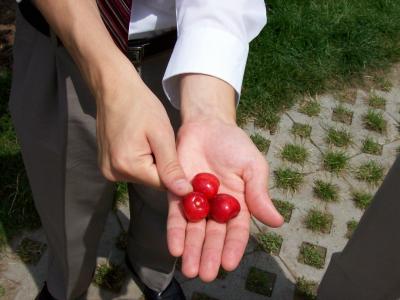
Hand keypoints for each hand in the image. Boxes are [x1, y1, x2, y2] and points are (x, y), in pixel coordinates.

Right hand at [96, 69, 190, 195]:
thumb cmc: (141, 106)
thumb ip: (171, 166)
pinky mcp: (106, 166)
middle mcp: (114, 173)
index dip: (176, 172)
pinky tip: (140, 142)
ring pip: (143, 176)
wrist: (114, 89)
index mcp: (128, 166)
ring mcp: (107, 170)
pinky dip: (141, 160)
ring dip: (152, 163)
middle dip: (162, 166)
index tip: (178, 154)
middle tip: (161, 142)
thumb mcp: (162, 134)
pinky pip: (133, 170)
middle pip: (152, 181)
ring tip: (149, 140)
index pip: (163, 185)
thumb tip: (184, 193)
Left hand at [167, 118, 283, 280]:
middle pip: (213, 236)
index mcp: (238, 204)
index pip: (236, 230)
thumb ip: (260, 194)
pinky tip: (175, 248)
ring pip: (194, 231)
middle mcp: (216, 208)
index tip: (229, 264)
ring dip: (192, 250)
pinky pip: (176, 216)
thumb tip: (277, 222)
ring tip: (190, 270)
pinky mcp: (177, 194)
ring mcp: (196, 202)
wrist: (208, 125)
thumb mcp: (253, 167)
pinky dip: (176, 232)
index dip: (233, 247)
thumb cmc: (235, 146)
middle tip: (205, 274)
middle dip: (209, 255)